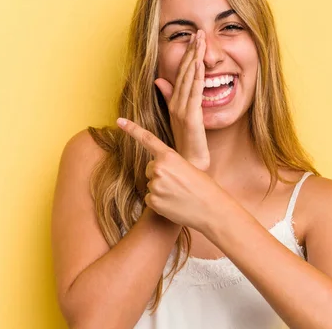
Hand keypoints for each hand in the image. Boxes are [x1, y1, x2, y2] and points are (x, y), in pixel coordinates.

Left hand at [116, 117, 231, 233]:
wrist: (211, 209)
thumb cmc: (204, 188)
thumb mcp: (190, 168)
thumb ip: (171, 166)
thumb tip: (156, 173)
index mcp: (169, 156)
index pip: (148, 140)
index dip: (132, 129)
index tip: (119, 121)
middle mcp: (159, 168)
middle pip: (150, 169)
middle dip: (160, 175)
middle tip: (179, 184)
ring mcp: (155, 186)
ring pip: (151, 185)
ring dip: (162, 190)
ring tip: (179, 196)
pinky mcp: (153, 201)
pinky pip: (150, 199)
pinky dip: (160, 203)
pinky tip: (174, 205)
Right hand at [154, 30, 209, 170]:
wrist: (189, 163)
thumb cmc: (187, 144)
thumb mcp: (179, 117)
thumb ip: (169, 97)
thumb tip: (160, 80)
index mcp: (175, 102)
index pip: (182, 73)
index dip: (187, 55)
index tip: (193, 38)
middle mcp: (177, 103)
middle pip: (184, 71)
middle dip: (192, 51)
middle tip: (198, 31)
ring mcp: (183, 109)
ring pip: (189, 78)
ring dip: (195, 58)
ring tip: (200, 40)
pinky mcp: (191, 117)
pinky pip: (194, 93)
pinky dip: (197, 77)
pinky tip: (200, 64)